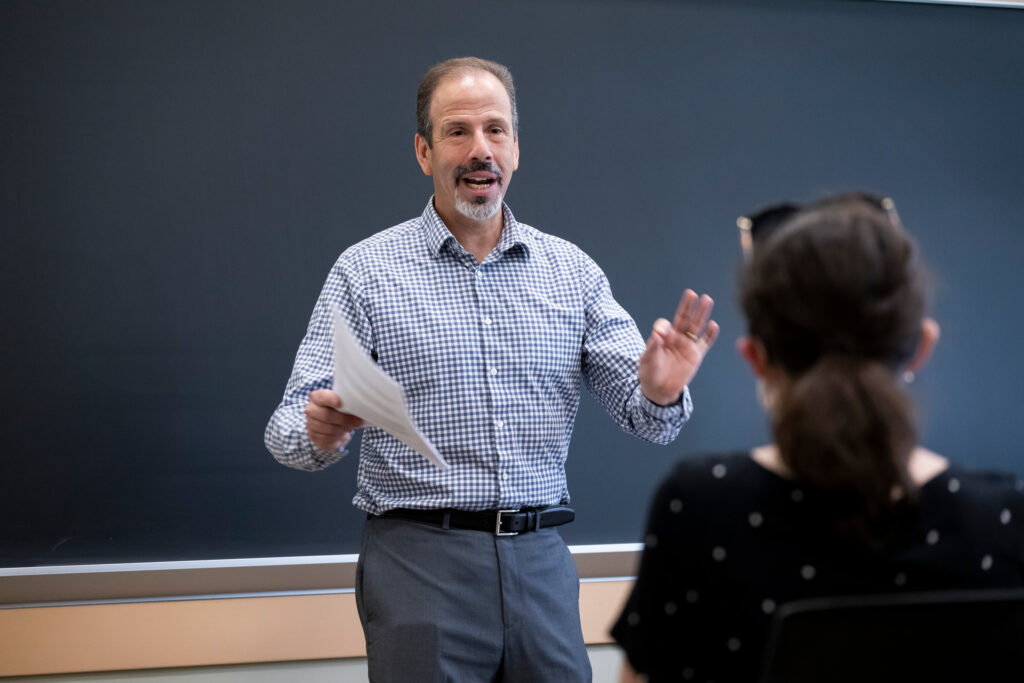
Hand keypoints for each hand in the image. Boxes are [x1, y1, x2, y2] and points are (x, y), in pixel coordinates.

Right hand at [304, 389, 364, 450]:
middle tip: (357, 421)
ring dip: (343, 429)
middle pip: (326, 415)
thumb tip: (362, 406)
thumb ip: (347, 402)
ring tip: (349, 427)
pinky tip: (342, 433)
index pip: (321, 396)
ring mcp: (310, 424)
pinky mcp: (314, 437)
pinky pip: (327, 439)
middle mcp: (311, 410)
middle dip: (344, 419)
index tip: (340, 403)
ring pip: (328, 429)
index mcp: (317, 397)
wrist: (334, 425)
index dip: (330, 399)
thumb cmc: (339, 411)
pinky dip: (338, 437)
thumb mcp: (343, 403)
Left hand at [638, 289, 718, 404]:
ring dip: (702, 313)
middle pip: (684, 319)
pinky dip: (710, 335)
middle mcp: (676, 338)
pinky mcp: (696, 356)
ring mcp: (687, 346)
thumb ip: (652, 346)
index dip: (664, 326)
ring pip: (697, 326)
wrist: (659, 390)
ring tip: (707, 299)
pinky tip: (714, 325)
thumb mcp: (647, 360)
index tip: (661, 332)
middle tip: (693, 294)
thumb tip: (658, 332)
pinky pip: (705, 343)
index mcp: (662, 337)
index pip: (666, 324)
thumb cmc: (650, 373)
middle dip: (688, 306)